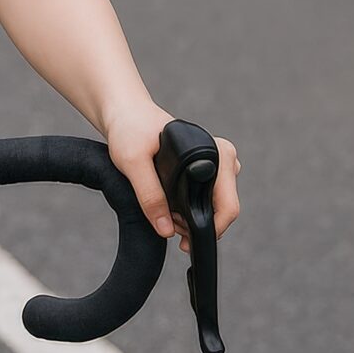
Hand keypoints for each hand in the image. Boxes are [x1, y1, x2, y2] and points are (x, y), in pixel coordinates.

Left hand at [104, 100, 241, 252]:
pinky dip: (192, 210)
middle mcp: (221, 157)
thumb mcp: (133, 162)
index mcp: (214, 151)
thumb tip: (167, 230)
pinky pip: (208, 198)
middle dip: (200, 225)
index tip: (184, 239)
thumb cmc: (130, 129)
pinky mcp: (205, 168)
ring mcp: (215, 163)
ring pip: (216, 205)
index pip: (228, 204)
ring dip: (194, 219)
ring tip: (166, 217)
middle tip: (170, 227)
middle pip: (224, 207)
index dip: (210, 227)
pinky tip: (170, 210)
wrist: (125, 113)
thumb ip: (149, 195)